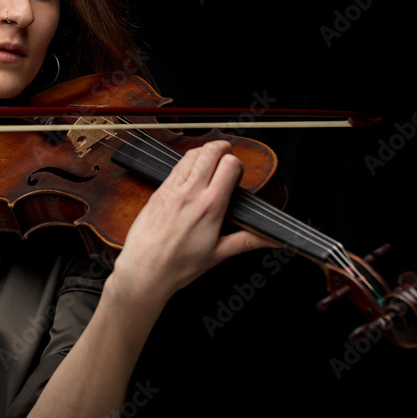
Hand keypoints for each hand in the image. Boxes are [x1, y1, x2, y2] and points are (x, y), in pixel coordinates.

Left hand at [112, 140, 275, 304]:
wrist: (144, 269)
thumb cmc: (178, 266)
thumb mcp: (218, 254)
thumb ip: (247, 241)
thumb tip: (272, 238)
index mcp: (211, 206)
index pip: (230, 165)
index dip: (237, 164)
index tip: (237, 173)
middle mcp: (191, 193)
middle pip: (209, 152)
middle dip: (222, 148)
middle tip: (227, 153)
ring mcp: (172, 190)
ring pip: (191, 155)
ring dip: (203, 152)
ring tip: (210, 158)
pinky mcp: (158, 191)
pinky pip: (175, 166)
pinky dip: (186, 162)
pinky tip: (190, 171)